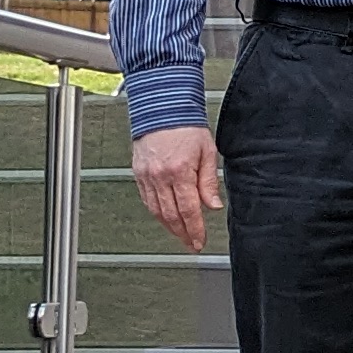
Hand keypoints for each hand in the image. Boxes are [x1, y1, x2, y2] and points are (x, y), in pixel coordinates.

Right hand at [130, 128, 219, 249]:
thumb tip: (213, 205)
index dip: (195, 229)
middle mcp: (160, 176)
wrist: (162, 108)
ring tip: (180, 234)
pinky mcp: (138, 173)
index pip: (189, 210)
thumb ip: (209, 181)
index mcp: (180, 171)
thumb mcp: (207, 152)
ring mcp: (147, 175)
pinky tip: (164, 217)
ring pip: (156, 211)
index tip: (199, 241)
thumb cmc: (186, 126)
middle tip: (191, 243)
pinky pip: (146, 200)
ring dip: (169, 226)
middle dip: (182, 233)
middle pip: (171, 215)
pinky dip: (156, 212)